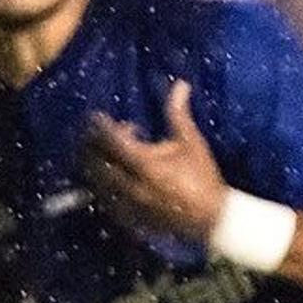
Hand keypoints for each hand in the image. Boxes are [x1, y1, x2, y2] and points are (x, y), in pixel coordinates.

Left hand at [82, 80, 229, 245]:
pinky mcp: (131, 218)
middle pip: (98, 163)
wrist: (212, 217)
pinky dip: (103, 189)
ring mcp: (129, 204)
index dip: (101, 127)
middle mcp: (131, 185)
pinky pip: (107, 203)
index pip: (112, 141)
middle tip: (90, 134)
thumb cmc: (203, 176)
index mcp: (145, 164)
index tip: (95, 116)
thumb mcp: (192, 142)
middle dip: (91, 147)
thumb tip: (180, 84)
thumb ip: (179, 114)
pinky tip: (106, 181)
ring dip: (94, 168)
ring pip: (98, 184)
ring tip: (95, 155)